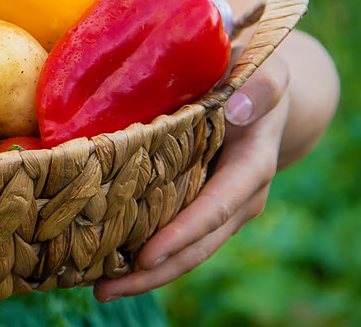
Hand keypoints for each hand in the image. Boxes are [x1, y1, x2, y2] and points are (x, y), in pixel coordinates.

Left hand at [93, 53, 289, 302]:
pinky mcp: (195, 205)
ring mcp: (216, 207)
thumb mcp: (265, 73)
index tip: (148, 255)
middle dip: (154, 271)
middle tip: (106, 289)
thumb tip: (240, 109)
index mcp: (251, 166)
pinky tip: (105, 265)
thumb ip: (261, 87)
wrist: (260, 94)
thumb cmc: (255, 77)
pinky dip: (143, 254)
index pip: (217, 206)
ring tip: (99, 289)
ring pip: (184, 250)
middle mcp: (237, 198)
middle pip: (197, 245)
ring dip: (144, 274)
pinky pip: (172, 236)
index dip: (184, 233)